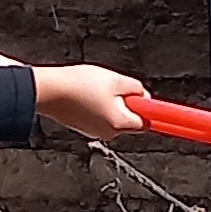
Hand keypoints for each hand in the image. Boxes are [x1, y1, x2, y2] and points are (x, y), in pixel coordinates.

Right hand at [32, 64, 147, 138]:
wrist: (46, 90)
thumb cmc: (77, 85)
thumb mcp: (116, 79)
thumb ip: (137, 88)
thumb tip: (145, 95)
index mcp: (120, 123)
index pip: (147, 123)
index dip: (152, 111)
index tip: (164, 112)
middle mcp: (108, 132)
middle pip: (130, 120)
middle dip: (128, 104)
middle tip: (115, 87)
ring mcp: (95, 131)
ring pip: (113, 117)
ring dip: (111, 103)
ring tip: (96, 89)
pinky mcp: (83, 126)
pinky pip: (99, 116)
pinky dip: (97, 105)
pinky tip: (86, 94)